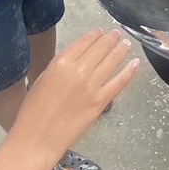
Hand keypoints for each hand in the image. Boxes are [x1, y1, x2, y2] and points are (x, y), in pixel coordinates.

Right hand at [12, 29, 137, 154]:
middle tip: (117, 34)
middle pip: (100, 48)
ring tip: (127, 44)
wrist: (37, 138)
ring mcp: (92, 86)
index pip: (84, 41)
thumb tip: (77, 59)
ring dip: (121, 50)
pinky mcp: (101, 101)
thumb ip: (60, 67)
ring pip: (112, 61)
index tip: (101, 31)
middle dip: (111, 38)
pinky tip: (135, 63)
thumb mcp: (42, 79)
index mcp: (61, 62)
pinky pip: (119, 82)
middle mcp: (79, 70)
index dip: (95, 34)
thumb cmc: (33, 110)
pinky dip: (129, 71)